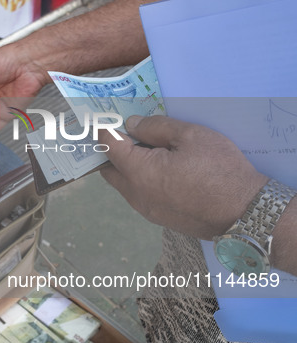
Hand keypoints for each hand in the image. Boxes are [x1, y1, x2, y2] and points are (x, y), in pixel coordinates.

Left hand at [98, 115, 267, 239]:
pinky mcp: (158, 217)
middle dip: (112, 151)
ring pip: (124, 184)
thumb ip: (156, 128)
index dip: (105, 131)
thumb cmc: (221, 171)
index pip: (109, 147)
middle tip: (125, 133)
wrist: (244, 212)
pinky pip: (139, 195)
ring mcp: (146, 209)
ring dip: (128, 166)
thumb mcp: (191, 136)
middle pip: (110, 169)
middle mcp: (136, 194)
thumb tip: (132, 124)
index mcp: (140, 172)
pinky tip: (161, 168)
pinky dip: (141, 179)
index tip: (103, 119)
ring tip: (148, 148)